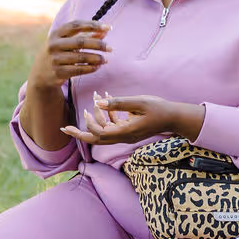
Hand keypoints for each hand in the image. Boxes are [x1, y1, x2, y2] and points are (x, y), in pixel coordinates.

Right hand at [28, 19, 110, 89]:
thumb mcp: (68, 42)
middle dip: (98, 44)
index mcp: (56, 33)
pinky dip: (91, 68)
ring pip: (81, 58)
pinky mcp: (58, 72)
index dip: (92, 25)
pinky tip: (98, 67)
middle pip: (80, 42)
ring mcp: (55, 59)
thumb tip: (106, 30)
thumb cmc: (59, 53)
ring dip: (96, 58)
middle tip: (110, 48)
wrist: (40, 73)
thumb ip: (86, 35)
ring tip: (105, 59)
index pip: (76, 25)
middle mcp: (54, 45)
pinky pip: (79, 70)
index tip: (108, 27)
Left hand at [60, 93, 203, 144]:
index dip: (87, 125)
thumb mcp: (139, 102)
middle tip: (64, 128)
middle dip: (80, 133)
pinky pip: (112, 126)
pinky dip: (107, 115)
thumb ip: (118, 102)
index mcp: (124, 132)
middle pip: (96, 139)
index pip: (98, 134)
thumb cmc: (159, 109)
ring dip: (96, 117)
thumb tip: (98, 101)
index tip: (82, 112)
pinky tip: (106, 99)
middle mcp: (123, 137)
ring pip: (103, 132)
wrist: (174, 118)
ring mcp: (126, 135)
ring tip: (94, 99)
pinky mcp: (128, 131)